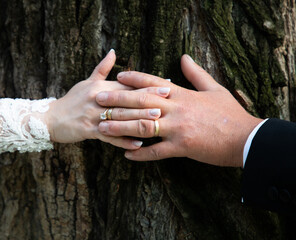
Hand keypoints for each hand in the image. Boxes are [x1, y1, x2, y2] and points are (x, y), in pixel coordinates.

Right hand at [46, 50, 169, 148]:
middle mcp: (98, 99)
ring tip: (157, 121)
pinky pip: (109, 137)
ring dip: (139, 119)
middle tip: (168, 100)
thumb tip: (114, 51)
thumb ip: (102, 69)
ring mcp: (93, 115)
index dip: (147, 85)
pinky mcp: (88, 130)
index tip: (165, 84)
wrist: (51, 118)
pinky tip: (138, 144)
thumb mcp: (86, 82)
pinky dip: (123, 141)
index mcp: (100, 87)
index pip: (127, 85)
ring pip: (120, 117)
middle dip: (148, 99)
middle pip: (126, 100)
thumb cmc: (72, 100)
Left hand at [95, 54, 262, 165]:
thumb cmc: (230, 113)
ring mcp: (177, 129)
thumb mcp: (215, 88)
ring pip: (142, 126)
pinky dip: (140, 154)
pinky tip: (126, 155)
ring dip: (120, 127)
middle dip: (117, 100)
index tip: (118, 76)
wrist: (246, 138)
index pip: (153, 83)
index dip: (135, 78)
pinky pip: (155, 152)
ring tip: (102, 127)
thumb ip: (196, 73)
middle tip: (98, 99)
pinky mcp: (182, 148)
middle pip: (141, 102)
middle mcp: (176, 109)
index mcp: (183, 94)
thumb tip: (183, 57)